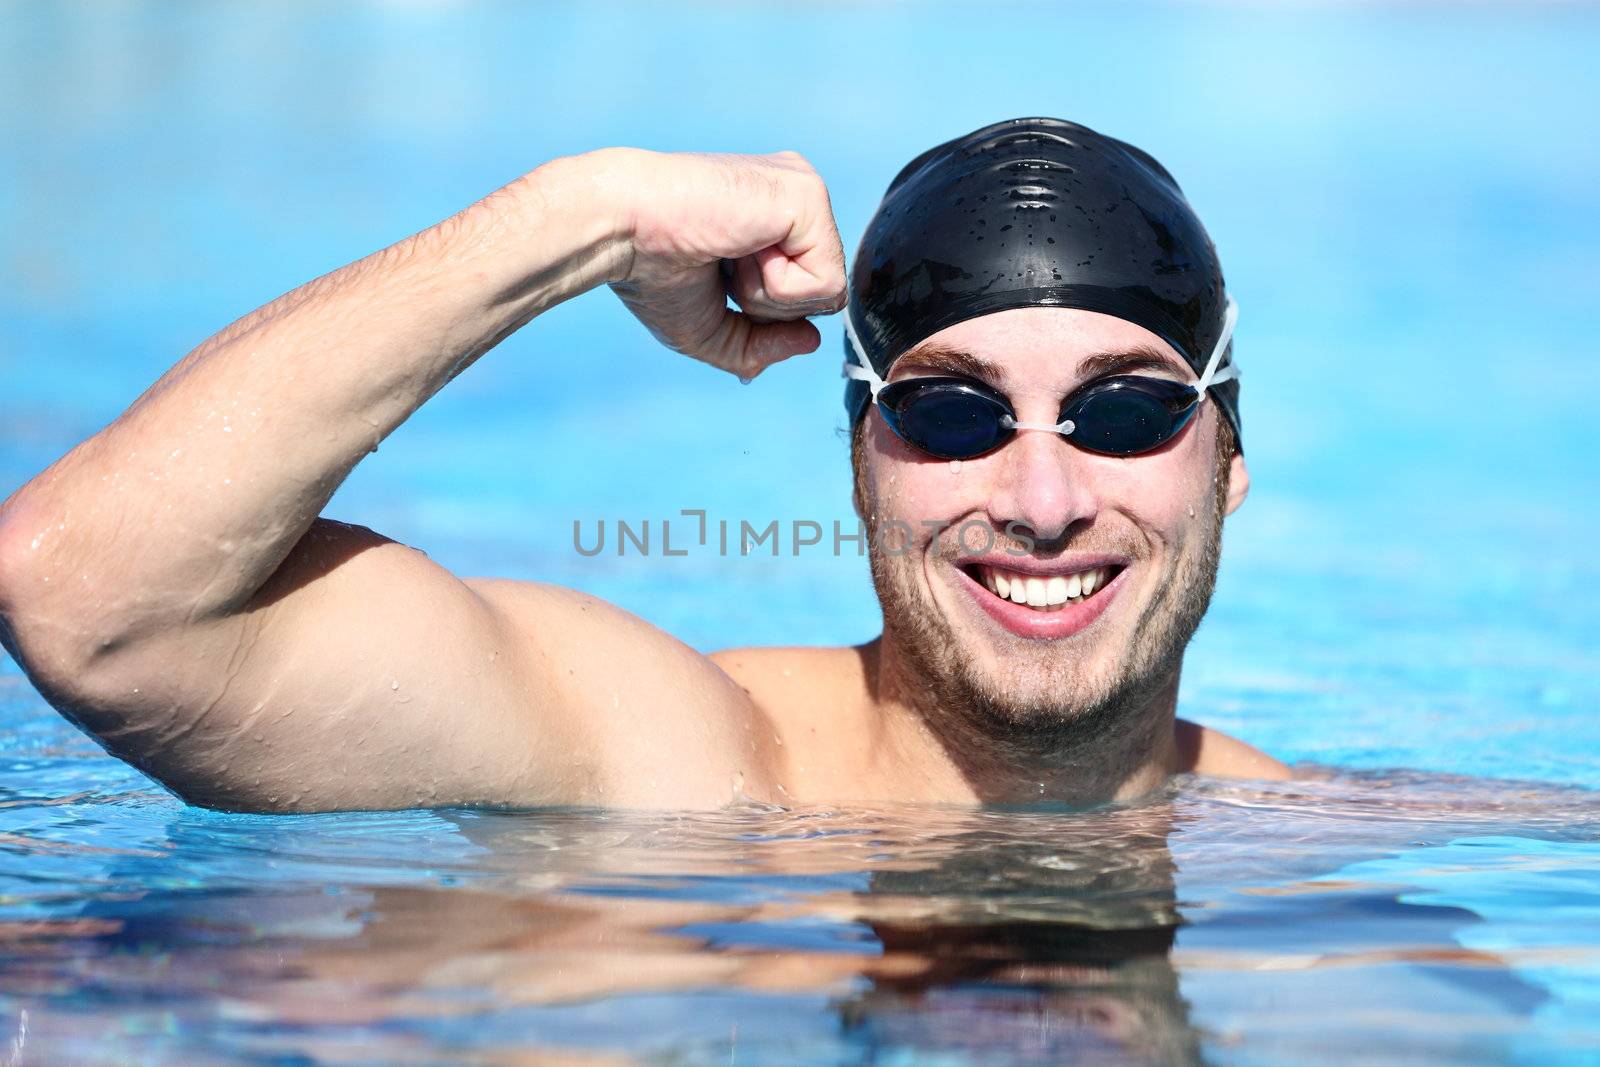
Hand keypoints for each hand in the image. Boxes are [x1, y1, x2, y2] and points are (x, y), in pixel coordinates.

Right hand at [603, 149, 847, 378]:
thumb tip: (812, 341)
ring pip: (830, 293)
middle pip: (825, 297)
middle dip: (769, 308)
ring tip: (728, 253)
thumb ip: (763, 345)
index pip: (808, 292)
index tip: (717, 277)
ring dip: (769, 297)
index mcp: (777, 218)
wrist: (622, 230)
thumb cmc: (653, 273)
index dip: (764, 313)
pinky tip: (741, 247)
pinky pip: (827, 282)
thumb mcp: (712, 329)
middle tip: (722, 266)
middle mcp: (796, 198)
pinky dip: (777, 287)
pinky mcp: (809, 196)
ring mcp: (806, 192)